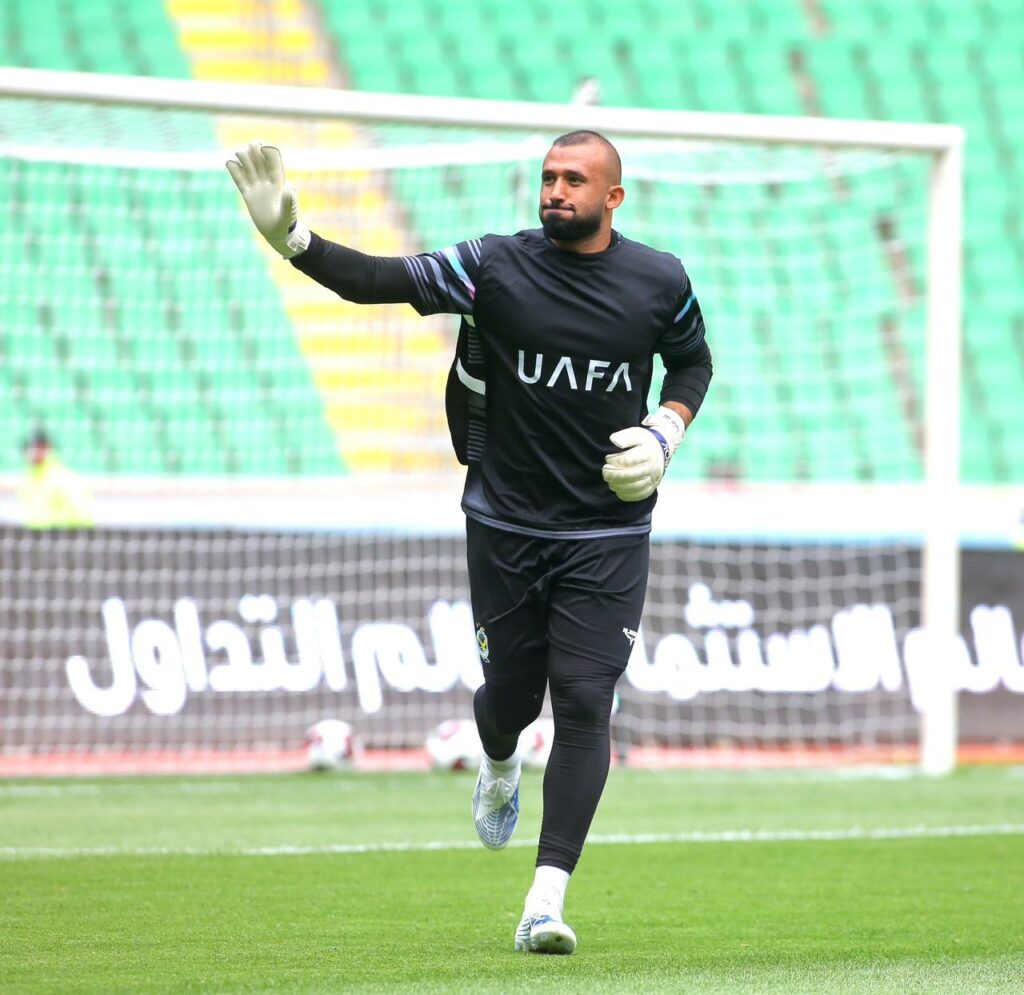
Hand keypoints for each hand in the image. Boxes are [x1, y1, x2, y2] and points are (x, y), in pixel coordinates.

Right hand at [225, 141, 309, 257]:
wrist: (276, 233)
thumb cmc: (286, 224)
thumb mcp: (288, 214)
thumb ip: (289, 202)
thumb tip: (289, 188)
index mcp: (279, 181)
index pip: (273, 159)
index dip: (267, 151)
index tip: (261, 148)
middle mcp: (267, 181)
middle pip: (259, 158)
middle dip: (253, 150)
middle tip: (246, 151)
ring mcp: (257, 186)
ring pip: (248, 166)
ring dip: (242, 157)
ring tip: (237, 157)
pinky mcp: (248, 194)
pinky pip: (239, 179)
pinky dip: (234, 170)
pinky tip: (230, 163)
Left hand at [602, 406, 685, 501]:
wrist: (661, 450)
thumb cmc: (643, 442)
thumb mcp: (635, 434)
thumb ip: (624, 437)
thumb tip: (614, 441)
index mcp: (648, 453)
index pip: (629, 460)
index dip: (615, 461)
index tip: (608, 458)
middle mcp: (652, 467)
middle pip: (632, 475)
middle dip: (614, 475)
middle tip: (605, 472)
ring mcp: (654, 478)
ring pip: (636, 487)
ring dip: (619, 486)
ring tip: (610, 481)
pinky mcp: (652, 487)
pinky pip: (640, 495)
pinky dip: (627, 495)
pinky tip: (617, 490)